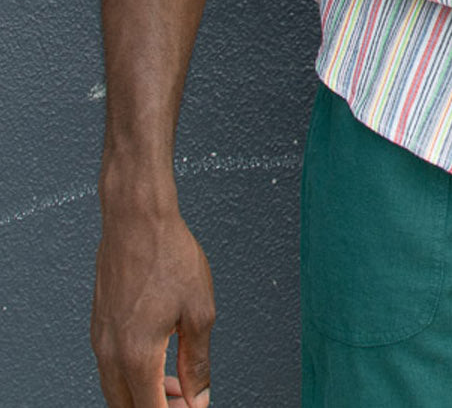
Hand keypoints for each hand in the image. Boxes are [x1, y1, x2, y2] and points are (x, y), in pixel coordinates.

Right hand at [91, 208, 214, 406]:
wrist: (136, 218)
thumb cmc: (167, 253)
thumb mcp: (198, 311)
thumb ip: (197, 362)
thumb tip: (198, 396)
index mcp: (136, 356)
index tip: (191, 407)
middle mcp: (110, 352)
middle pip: (127, 407)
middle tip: (185, 400)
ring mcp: (100, 338)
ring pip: (116, 389)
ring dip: (144, 394)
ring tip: (175, 382)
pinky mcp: (99, 323)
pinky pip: (111, 365)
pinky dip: (132, 373)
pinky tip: (157, 358)